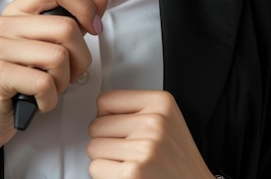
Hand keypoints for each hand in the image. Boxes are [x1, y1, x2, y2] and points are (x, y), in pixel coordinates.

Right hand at [0, 0, 109, 178]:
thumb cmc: (26, 80)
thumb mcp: (56, 45)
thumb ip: (79, 17)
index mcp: (19, 10)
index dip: (84, 5)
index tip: (92, 27)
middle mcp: (5, 24)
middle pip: (66, 27)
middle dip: (80, 58)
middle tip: (67, 73)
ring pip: (58, 57)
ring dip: (64, 81)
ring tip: (49, 87)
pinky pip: (44, 83)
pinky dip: (50, 99)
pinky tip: (38, 101)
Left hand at [87, 90, 213, 178]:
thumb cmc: (177, 160)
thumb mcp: (165, 120)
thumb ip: (135, 109)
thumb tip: (98, 111)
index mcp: (161, 102)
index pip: (104, 100)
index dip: (108, 117)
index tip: (123, 128)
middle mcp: (155, 123)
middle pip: (96, 125)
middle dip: (106, 140)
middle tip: (129, 151)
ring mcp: (144, 148)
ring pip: (93, 147)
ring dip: (106, 159)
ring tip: (130, 163)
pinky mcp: (133, 173)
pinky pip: (95, 167)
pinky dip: (106, 175)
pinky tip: (128, 175)